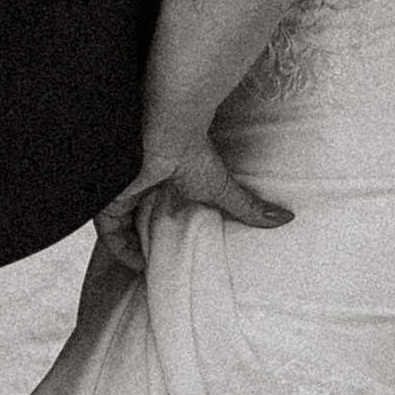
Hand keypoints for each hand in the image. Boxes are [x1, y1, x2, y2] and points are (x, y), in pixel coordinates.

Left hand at [94, 129, 291, 270]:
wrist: (170, 127)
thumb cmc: (193, 151)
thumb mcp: (221, 188)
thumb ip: (248, 206)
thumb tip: (287, 218)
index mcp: (156, 178)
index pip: (147, 208)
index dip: (152, 232)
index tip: (163, 253)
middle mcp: (135, 182)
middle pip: (129, 218)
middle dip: (140, 241)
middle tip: (155, 265)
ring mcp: (120, 187)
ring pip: (117, 224)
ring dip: (129, 247)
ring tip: (148, 268)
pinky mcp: (109, 194)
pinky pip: (108, 229)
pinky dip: (120, 248)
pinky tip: (138, 263)